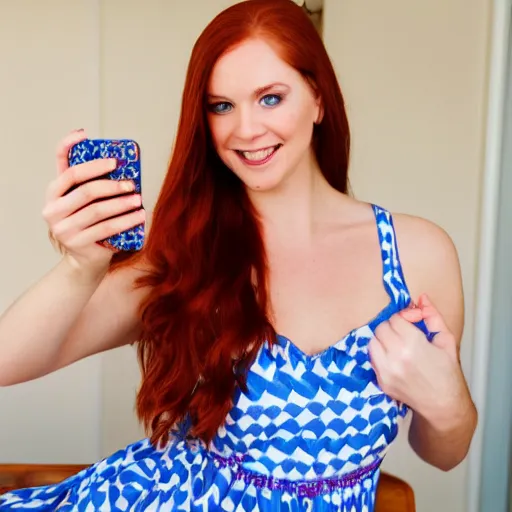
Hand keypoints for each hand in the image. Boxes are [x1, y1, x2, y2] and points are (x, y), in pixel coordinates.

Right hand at [43, 130, 144, 275]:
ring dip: (121, 203)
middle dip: (111, 183)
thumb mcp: (87, 202)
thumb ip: (93, 182)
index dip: (71, 145)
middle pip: (84, 189)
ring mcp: (62, 227)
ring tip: (138, 199)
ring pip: (97, 210)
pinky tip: (139, 216)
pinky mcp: (76, 243)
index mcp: (54, 191)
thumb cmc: (90, 223)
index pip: (60, 162)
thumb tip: (120, 160)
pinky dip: (125, 221)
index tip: (88, 136)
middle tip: (131, 182)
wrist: (86, 258)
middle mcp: (53, 208)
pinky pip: (105, 228)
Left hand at [368, 294, 465, 421]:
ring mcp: (386, 370)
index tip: (412, 323)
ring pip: (372, 342)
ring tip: (397, 345)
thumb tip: (422, 298)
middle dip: (392, 327)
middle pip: (381, 328)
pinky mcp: (381, 381)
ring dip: (383, 340)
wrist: (443, 405)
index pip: (394, 319)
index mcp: (413, 344)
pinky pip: (372, 359)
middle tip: (404, 334)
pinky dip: (379, 354)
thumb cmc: (447, 373)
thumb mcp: (445, 340)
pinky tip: (393, 358)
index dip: (404, 318)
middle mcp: (396, 357)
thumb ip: (432, 316)